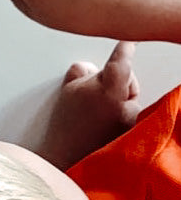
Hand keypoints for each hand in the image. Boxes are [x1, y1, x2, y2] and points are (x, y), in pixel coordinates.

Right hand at [37, 41, 140, 170]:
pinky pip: (133, 112)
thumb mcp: (68, 92)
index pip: (121, 61)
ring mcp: (131, 120)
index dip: (126, 49)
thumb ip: (82, 72)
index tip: (130, 41)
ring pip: (131, 96)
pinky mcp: (134, 131)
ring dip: (119, 98)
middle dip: (116, 81)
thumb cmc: (65, 127)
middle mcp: (123, 105)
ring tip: (97, 114)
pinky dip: (122, 113)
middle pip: (127, 78)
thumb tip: (92, 67)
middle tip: (94, 95)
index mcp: (106, 90)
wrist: (66, 158)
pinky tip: (106, 122)